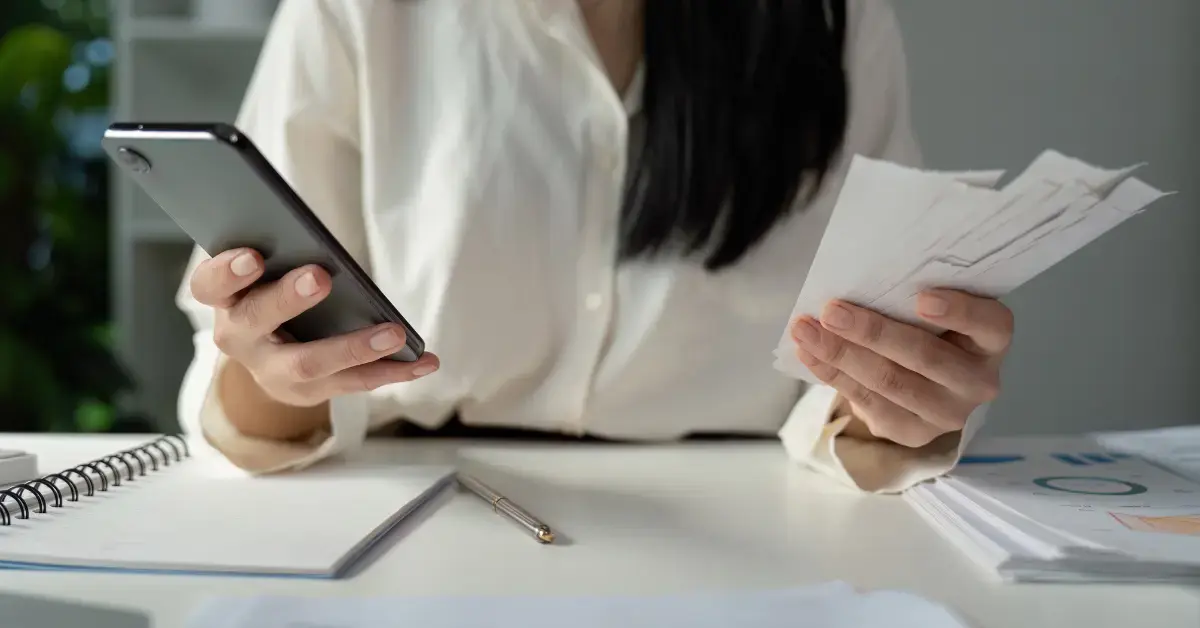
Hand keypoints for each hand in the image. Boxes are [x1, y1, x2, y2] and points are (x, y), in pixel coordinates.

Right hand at [190, 248, 439, 407]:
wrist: (267, 356)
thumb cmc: (269, 294)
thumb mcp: (264, 274)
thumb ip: (281, 254)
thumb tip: (317, 238)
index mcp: (225, 300)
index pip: (210, 285)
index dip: (227, 272)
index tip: (252, 256)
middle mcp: (242, 338)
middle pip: (257, 320)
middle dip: (288, 298)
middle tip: (320, 277)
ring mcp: (274, 371)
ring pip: (309, 363)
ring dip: (354, 347)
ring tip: (394, 333)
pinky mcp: (311, 391)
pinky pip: (354, 383)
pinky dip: (394, 371)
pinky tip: (425, 361)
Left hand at [789, 289, 1012, 447]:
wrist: (928, 385)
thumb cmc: (929, 331)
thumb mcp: (934, 312)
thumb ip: (911, 300)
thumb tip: (856, 283)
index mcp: (991, 342)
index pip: (989, 324)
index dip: (959, 312)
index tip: (921, 298)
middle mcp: (977, 382)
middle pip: (925, 356)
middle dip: (872, 333)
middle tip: (831, 311)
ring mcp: (946, 413)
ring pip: (890, 383)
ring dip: (841, 355)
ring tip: (806, 330)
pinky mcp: (912, 432)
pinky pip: (867, 402)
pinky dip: (833, 374)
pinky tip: (809, 353)